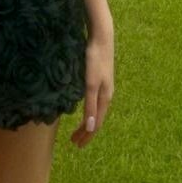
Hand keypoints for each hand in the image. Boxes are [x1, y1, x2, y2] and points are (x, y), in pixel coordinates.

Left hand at [69, 28, 113, 147]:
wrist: (102, 38)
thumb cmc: (95, 60)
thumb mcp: (90, 83)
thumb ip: (90, 105)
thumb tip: (90, 128)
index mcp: (105, 98)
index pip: (96, 123)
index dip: (87, 135)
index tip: (77, 145)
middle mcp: (106, 95)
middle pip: (96, 118)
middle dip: (87, 132)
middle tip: (75, 142)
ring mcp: (104, 87)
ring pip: (96, 110)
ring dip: (88, 122)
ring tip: (79, 129)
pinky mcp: (100, 79)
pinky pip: (95, 101)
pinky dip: (89, 110)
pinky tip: (84, 107)